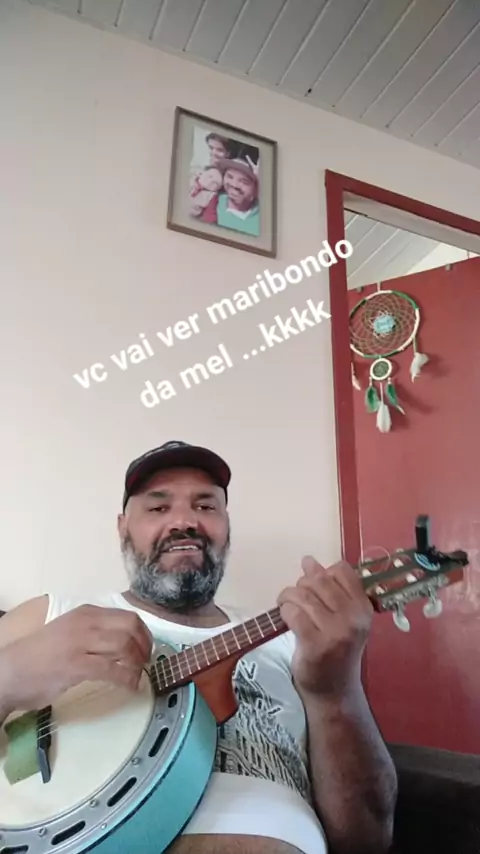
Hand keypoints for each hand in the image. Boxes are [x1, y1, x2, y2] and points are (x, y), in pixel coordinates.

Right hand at [0, 605, 152, 715]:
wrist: (9, 671)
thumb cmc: (40, 655)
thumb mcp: (70, 632)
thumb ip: (93, 632)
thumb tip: (124, 641)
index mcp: (86, 613)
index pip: (128, 616)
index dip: (144, 634)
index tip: (146, 649)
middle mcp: (86, 623)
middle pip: (131, 627)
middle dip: (145, 646)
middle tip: (146, 663)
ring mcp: (81, 643)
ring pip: (125, 646)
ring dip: (138, 663)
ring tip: (137, 676)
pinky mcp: (76, 665)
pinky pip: (113, 670)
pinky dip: (127, 679)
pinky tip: (130, 686)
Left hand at [277, 558, 372, 700]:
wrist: (334, 692)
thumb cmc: (337, 651)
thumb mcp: (341, 618)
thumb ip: (328, 590)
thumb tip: (308, 561)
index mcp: (364, 608)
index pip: (342, 570)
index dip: (323, 573)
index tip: (314, 587)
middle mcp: (353, 618)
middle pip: (319, 581)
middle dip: (301, 584)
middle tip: (295, 597)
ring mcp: (336, 632)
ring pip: (303, 595)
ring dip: (288, 597)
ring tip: (286, 606)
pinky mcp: (315, 644)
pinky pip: (294, 613)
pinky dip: (285, 611)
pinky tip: (286, 619)